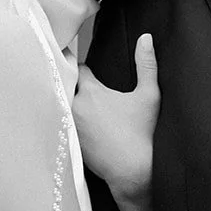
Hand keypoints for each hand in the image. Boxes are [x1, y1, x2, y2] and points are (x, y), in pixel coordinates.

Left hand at [74, 35, 159, 201]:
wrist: (133, 172)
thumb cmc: (143, 134)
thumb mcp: (149, 95)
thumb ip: (146, 64)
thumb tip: (145, 37)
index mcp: (91, 92)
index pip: (78, 68)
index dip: (82, 66)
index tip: (85, 68)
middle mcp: (75, 107)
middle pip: (64, 86)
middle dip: (69, 83)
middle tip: (73, 81)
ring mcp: (70, 127)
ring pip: (60, 106)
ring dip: (65, 102)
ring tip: (71, 101)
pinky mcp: (69, 143)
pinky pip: (61, 126)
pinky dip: (65, 122)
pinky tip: (73, 124)